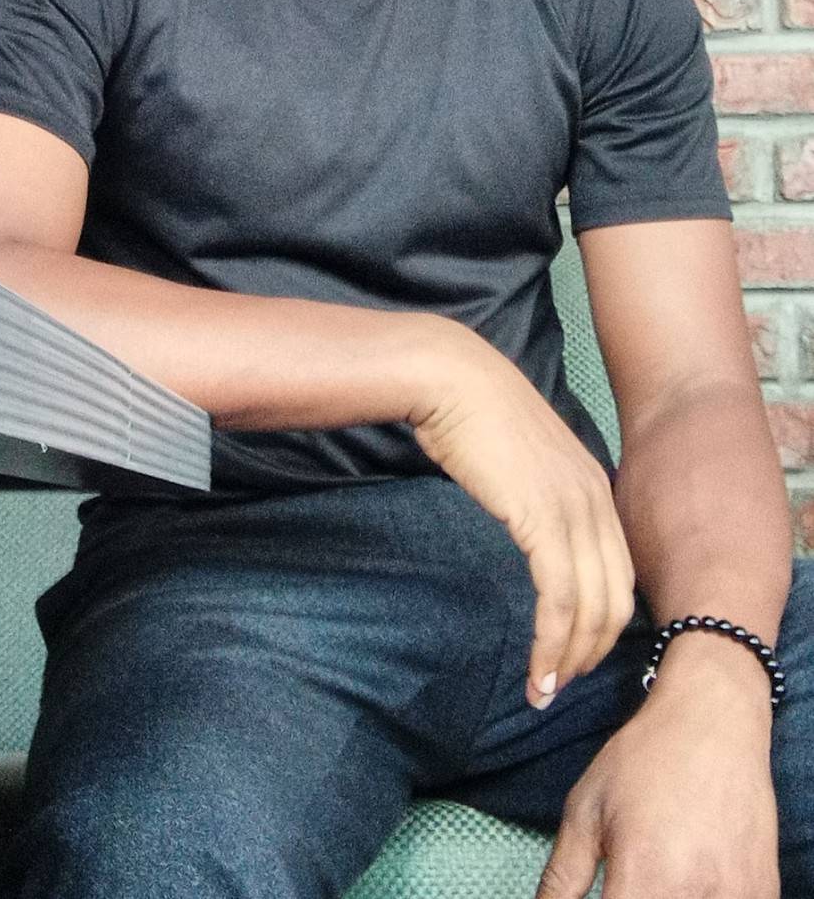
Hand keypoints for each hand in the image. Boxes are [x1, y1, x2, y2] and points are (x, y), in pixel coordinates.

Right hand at [410, 332, 635, 705]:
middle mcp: (595, 500)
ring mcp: (573, 510)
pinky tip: (536, 670)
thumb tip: (527, 519)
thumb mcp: (520, 457)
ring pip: (592, 608)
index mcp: (594, 486)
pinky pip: (560, 599)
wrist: (451, 379)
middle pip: (617, 598)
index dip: (603, 622)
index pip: (619, 572)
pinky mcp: (542, 521)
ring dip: (571, 659)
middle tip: (560, 685)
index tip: (575, 654)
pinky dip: (551, 643)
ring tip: (544, 692)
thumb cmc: (472, 412)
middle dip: (593, 651)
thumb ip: (535, 489)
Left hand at [537, 681, 777, 896]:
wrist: (714, 719)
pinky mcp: (762, 894)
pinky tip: (693, 870)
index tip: (606, 890)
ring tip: (663, 863)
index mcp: (642, 880)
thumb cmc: (645, 759)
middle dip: (631, 897)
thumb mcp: (586, 809)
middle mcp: (691, 896)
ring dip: (668, 897)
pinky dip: (704, 896)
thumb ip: (562, 878)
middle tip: (628, 875)